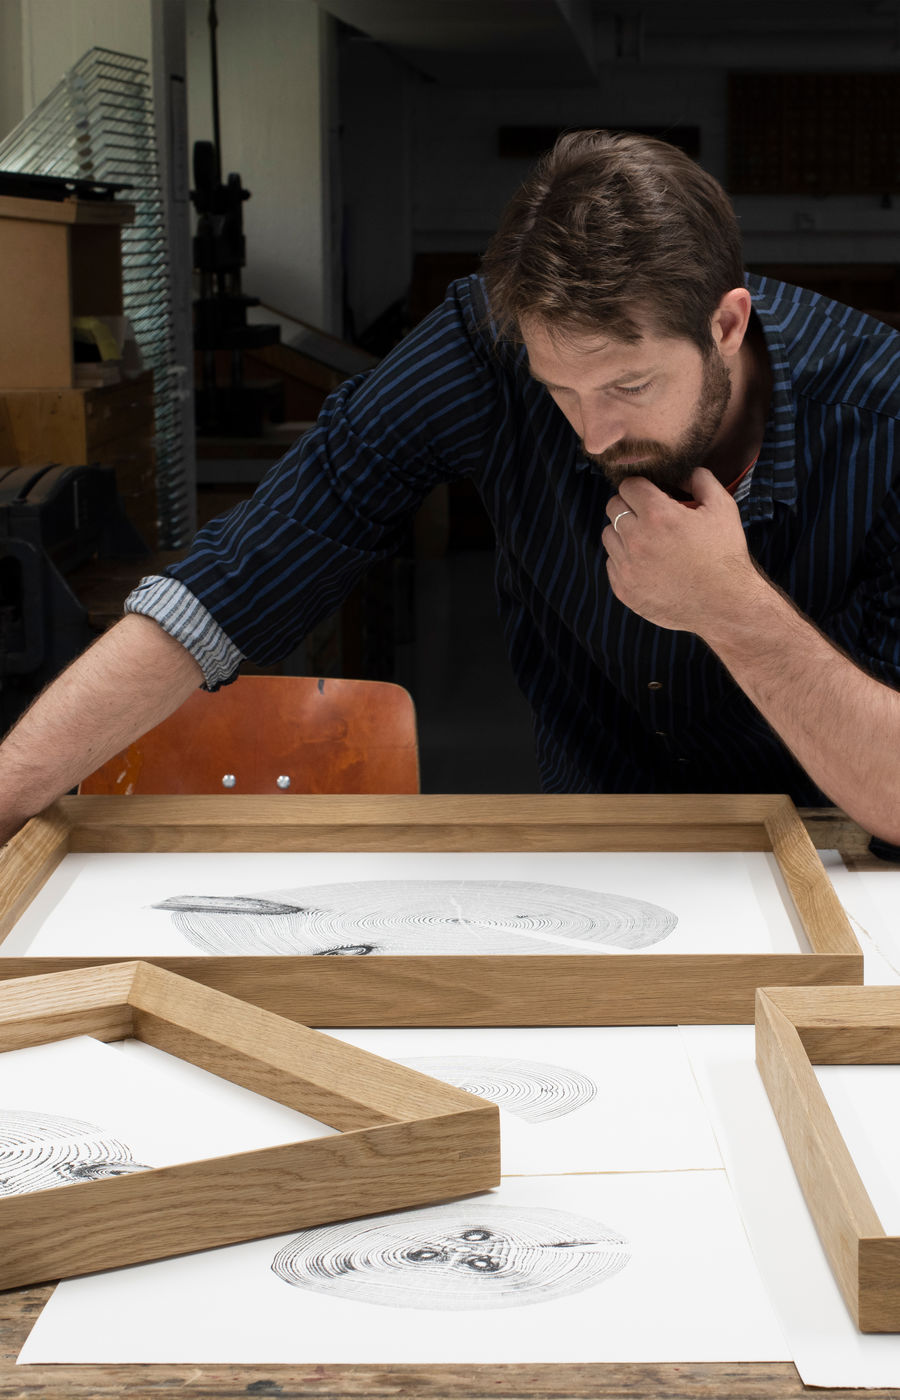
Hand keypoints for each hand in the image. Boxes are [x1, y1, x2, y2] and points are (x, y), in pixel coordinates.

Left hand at [602, 467, 763, 634]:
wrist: (725, 605)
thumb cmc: (725, 555)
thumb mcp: (723, 508)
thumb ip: (701, 480)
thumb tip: (685, 472)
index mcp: (658, 515)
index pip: (628, 486)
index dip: (641, 487)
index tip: (651, 495)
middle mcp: (636, 540)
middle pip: (613, 507)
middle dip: (630, 506)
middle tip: (649, 516)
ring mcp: (627, 567)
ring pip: (608, 535)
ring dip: (624, 533)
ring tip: (649, 541)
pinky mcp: (623, 589)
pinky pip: (611, 563)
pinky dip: (625, 560)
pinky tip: (648, 563)